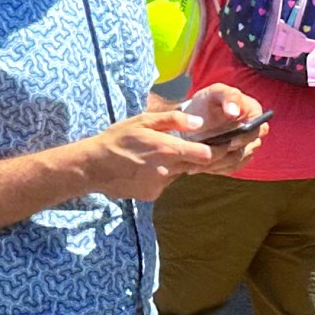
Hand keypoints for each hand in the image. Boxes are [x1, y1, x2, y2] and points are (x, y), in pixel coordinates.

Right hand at [78, 110, 216, 200]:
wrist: (93, 167)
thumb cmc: (117, 138)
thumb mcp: (142, 120)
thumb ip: (173, 120)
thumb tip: (199, 122)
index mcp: (167, 149)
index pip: (206, 155)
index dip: (217, 150)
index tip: (222, 143)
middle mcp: (167, 170)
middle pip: (196, 165)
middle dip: (198, 157)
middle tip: (192, 146)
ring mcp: (160, 185)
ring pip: (179, 173)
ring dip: (176, 165)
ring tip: (155, 155)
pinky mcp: (152, 194)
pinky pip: (165, 183)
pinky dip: (161, 176)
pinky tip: (145, 168)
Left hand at [181, 86, 267, 174]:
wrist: (191, 121)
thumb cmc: (206, 103)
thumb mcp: (215, 93)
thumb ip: (227, 96)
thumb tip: (234, 112)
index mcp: (254, 113)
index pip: (259, 128)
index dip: (246, 137)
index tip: (231, 141)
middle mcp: (253, 131)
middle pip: (251, 147)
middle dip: (232, 152)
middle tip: (211, 154)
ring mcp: (245, 147)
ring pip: (239, 160)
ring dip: (220, 162)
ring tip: (199, 161)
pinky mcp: (235, 160)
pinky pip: (230, 168)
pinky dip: (216, 168)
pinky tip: (200, 165)